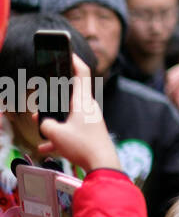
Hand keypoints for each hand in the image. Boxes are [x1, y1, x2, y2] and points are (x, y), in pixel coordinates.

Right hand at [36, 55, 119, 172]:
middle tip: (43, 95)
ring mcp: (89, 120)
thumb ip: (46, 126)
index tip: (67, 52)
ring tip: (37, 124)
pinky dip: (58, 136)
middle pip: (70, 94)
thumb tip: (44, 125)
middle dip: (54, 96)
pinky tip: (45, 147)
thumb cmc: (84, 145)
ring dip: (54, 119)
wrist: (103, 164)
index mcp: (82, 101)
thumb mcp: (57, 134)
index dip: (74, 61)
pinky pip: (70, 130)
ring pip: (67, 114)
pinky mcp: (89, 132)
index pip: (81, 73)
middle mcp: (88, 108)